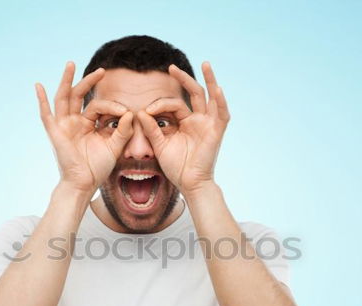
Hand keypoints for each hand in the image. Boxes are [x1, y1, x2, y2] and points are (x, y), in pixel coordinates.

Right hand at [35, 61, 133, 194]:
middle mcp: (74, 122)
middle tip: (102, 70)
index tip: (126, 112)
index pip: (99, 107)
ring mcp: (63, 126)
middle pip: (80, 96)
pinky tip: (39, 86)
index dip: (113, 107)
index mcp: (88, 124)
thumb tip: (130, 113)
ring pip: (64, 98)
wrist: (85, 184)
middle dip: (89, 81)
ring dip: (67, 80)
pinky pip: (46, 115)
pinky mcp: (55, 133)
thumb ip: (123, 130)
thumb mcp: (115, 146)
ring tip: (71, 64)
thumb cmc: (98, 167)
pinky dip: (41, 101)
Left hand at [136, 61, 229, 196]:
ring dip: (210, 80)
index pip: (174, 104)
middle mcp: (198, 120)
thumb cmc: (176, 168)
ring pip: (210, 97)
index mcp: (186, 123)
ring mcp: (209, 125)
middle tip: (171, 67)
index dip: (159, 105)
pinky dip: (220, 101)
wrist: (189, 184)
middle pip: (194, 93)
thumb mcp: (160, 145)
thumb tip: (140, 112)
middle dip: (183, 79)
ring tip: (206, 64)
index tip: (146, 111)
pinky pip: (221, 114)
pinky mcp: (216, 132)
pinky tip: (217, 88)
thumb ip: (151, 129)